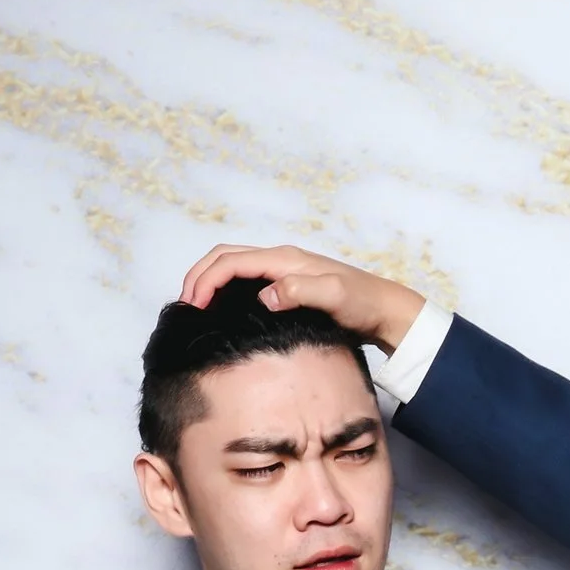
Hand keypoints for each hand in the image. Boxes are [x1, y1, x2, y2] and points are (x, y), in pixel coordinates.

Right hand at [179, 244, 426, 351]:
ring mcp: (282, 272)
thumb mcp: (334, 297)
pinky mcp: (286, 287)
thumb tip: (265, 295)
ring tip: (195, 308)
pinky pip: (245, 280)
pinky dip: (224, 289)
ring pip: (233, 267)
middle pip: (225, 257)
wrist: (385, 310)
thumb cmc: (362, 302)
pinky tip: (222, 311)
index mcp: (284, 259)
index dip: (205, 281)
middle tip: (184, 306)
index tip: (192, 307)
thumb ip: (300, 292)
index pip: (231, 261)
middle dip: (198, 276)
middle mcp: (279, 260)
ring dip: (209, 281)